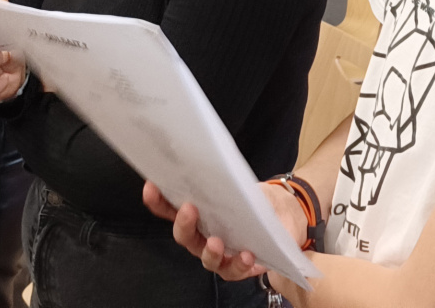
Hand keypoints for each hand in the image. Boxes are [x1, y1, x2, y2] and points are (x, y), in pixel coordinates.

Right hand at [142, 180, 304, 286]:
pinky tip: (246, 255)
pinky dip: (239, 264)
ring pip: (206, 258)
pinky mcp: (238, 265)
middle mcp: (201, 236)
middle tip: (189, 210)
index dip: (157, 200)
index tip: (152, 186)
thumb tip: (211, 163)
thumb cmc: (251, 198)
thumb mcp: (236, 184)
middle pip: (184, 236)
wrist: (282, 211)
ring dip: (209, 251)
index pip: (169, 209)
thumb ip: (221, 180)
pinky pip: (234, 270)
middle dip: (183, 224)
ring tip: (216, 242)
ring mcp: (219, 254)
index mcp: (195, 214)